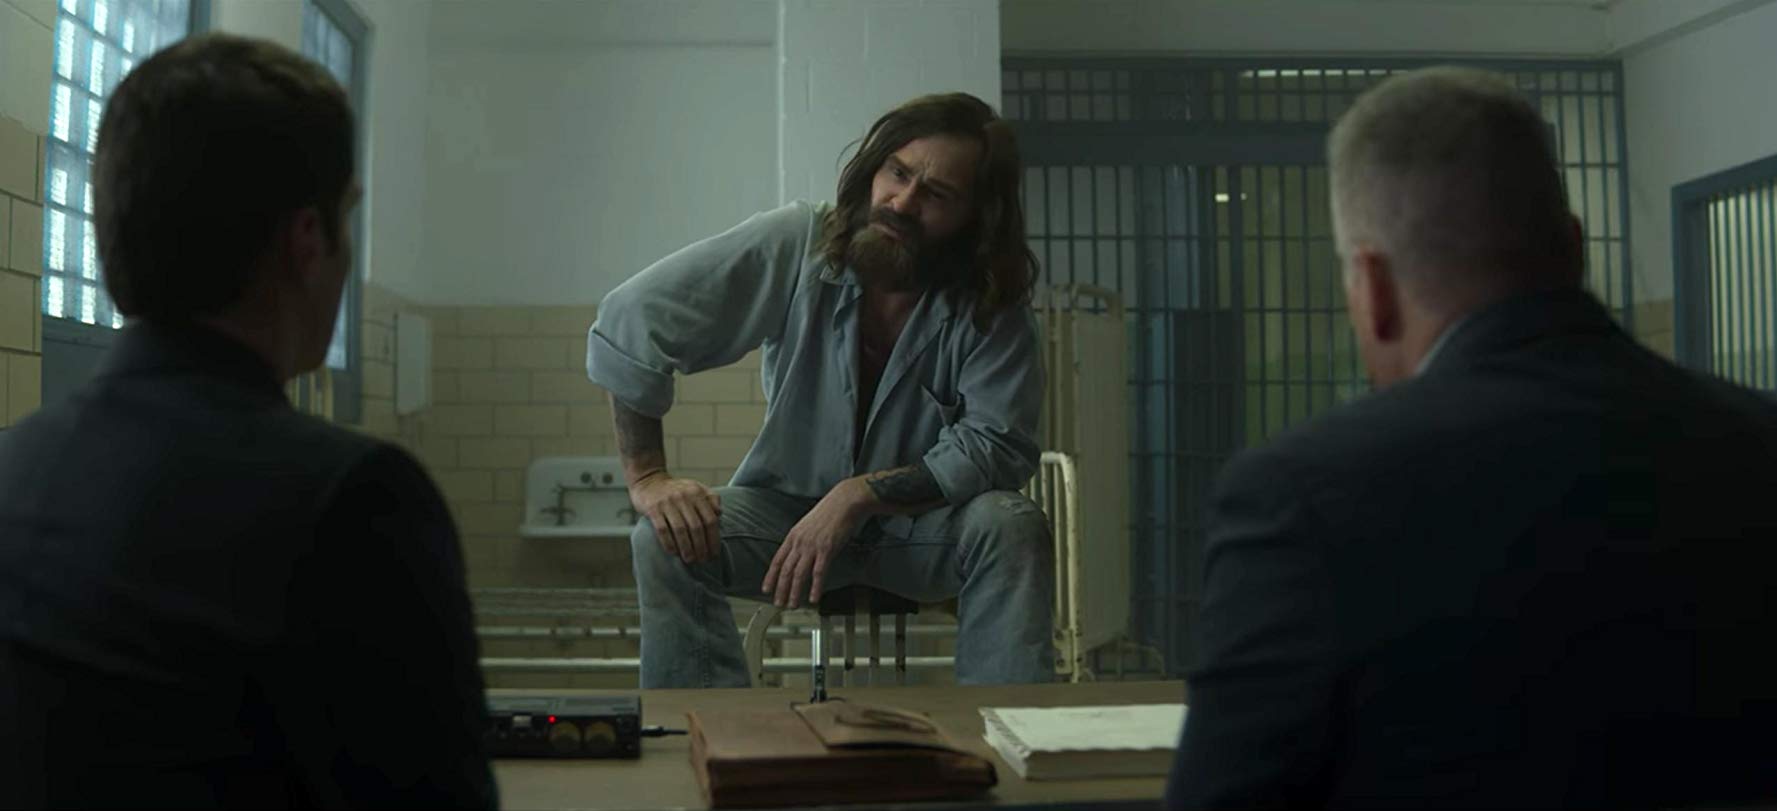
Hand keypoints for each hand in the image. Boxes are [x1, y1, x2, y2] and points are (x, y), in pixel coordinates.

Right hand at [629, 472, 721, 563]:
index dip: (714, 539)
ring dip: (686, 548)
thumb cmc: (676, 489)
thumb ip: (710, 498)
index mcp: (697, 493)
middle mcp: (683, 497)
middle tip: (703, 560)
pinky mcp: (652, 509)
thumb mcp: (695, 488)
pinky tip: (673, 553)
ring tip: (690, 560)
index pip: (710, 519)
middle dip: (701, 547)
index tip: (714, 553)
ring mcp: (667, 503)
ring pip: (680, 530)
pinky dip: (669, 543)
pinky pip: (662, 529)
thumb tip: (719, 514)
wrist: (649, 480)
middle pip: (696, 527)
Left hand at [762, 478, 870, 608]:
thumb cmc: (830, 512)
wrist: (844, 501)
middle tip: (778, 603)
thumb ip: (802, 539)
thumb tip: (800, 553)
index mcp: (793, 536)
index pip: (777, 560)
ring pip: (799, 574)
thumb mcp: (809, 525)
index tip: (766, 589)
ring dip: (794, 592)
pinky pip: (818, 572)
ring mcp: (812, 546)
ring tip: (792, 604)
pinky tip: (813, 598)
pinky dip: (815, 587)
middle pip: (785, 570)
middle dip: (780, 589)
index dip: (770, 577)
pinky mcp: (826, 549)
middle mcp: (799, 542)